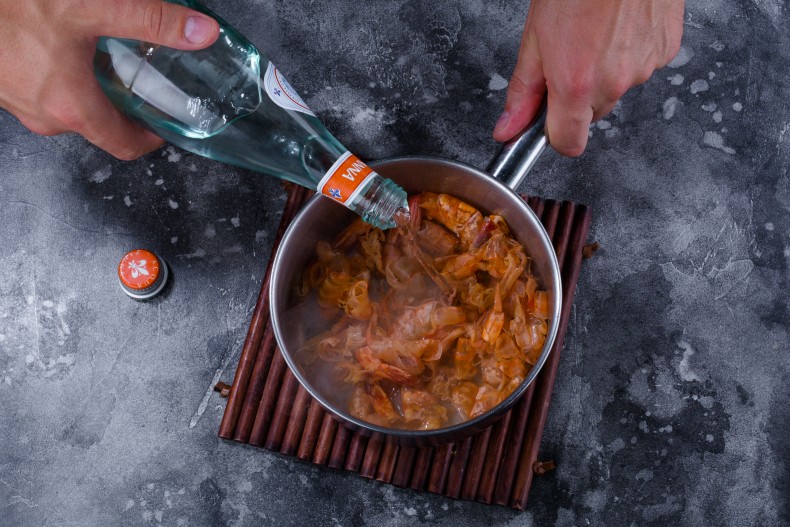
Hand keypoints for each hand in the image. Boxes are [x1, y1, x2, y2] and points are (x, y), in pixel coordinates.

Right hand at [0, 0, 218, 159]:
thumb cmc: (13, 4)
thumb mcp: (93, 7)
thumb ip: (150, 21)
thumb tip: (200, 34)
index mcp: (72, 107)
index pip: (125, 145)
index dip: (151, 138)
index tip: (164, 125)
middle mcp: (44, 115)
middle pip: (100, 123)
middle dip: (123, 102)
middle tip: (139, 77)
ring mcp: (18, 103)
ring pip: (70, 105)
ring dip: (91, 86)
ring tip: (102, 56)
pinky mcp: (2, 85)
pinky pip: (44, 89)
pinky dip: (62, 74)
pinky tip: (63, 44)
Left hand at [492, 0, 683, 155]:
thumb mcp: (535, 37)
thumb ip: (523, 90)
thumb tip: (509, 128)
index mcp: (576, 84)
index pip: (569, 143)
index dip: (555, 135)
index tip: (548, 120)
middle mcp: (614, 82)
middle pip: (592, 114)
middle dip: (577, 96)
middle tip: (569, 55)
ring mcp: (644, 67)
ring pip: (617, 88)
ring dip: (605, 71)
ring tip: (595, 31)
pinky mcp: (666, 49)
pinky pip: (642, 65)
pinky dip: (630, 53)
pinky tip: (619, 26)